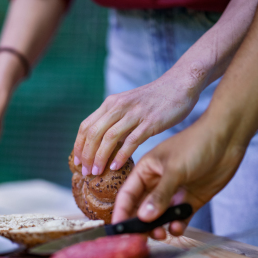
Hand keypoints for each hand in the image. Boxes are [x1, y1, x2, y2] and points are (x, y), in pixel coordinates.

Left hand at [73, 66, 204, 175]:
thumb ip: (115, 121)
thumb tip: (102, 144)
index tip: (77, 162)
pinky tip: (116, 167)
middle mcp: (119, 107)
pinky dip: (121, 155)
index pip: (86, 126)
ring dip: (100, 157)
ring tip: (97, 172)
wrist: (180, 84)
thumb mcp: (128, 106)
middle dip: (86, 155)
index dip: (79, 146)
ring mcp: (134, 114)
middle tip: (85, 172)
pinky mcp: (151, 121)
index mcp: (110, 104)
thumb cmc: (155, 100)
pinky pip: (131, 141)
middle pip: (93, 133)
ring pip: (109, 138)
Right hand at [112, 115, 246, 238]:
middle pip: (141, 210)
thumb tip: (143, 218)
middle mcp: (156, 184)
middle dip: (140, 224)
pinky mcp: (190, 201)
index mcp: (145, 171)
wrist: (227, 138)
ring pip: (159, 217)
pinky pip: (178, 218)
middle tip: (142, 238)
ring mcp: (173, 193)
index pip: (127, 196)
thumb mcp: (174, 169)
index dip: (121, 213)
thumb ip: (159, 195)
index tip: (119, 230)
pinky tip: (177, 227)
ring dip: (158, 228)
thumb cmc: (196, 144)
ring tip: (162, 234)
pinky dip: (176, 226)